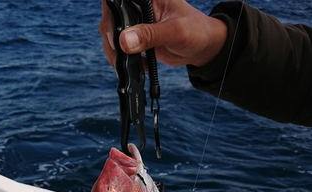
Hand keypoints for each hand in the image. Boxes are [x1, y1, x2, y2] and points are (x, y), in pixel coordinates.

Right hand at [99, 0, 227, 67]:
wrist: (201, 46)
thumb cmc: (195, 31)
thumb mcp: (175, 32)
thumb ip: (150, 35)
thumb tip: (125, 41)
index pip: (119, 0)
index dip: (111, 13)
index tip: (116, 34)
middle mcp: (138, 6)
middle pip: (110, 17)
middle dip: (112, 38)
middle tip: (124, 53)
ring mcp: (134, 23)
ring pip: (111, 34)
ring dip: (115, 52)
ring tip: (131, 64)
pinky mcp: (135, 38)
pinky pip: (119, 47)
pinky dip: (123, 60)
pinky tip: (138, 65)